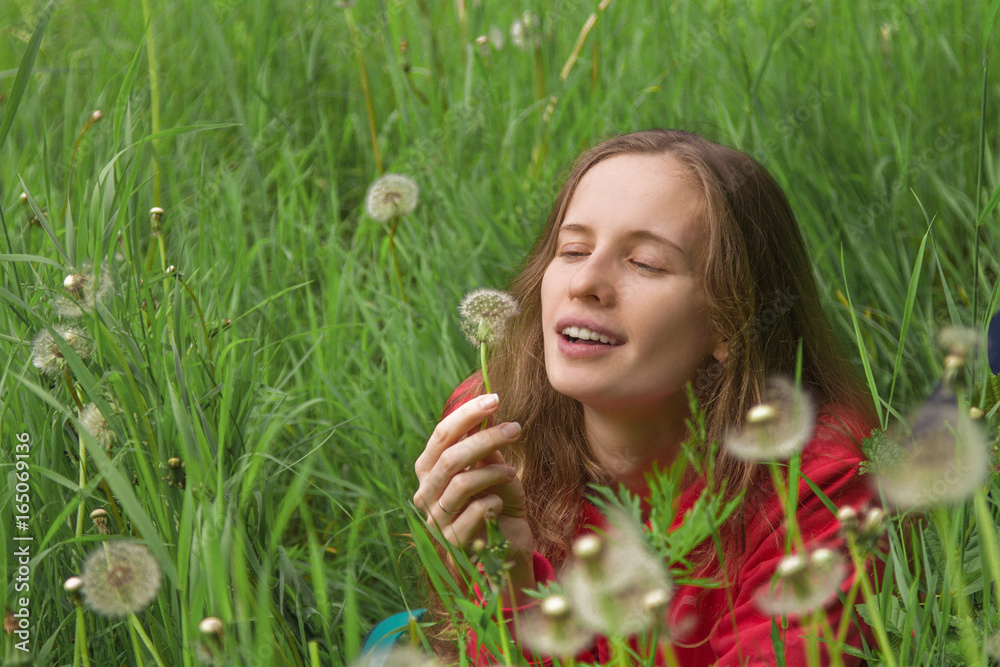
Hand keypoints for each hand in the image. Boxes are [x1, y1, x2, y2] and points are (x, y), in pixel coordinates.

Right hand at [413, 393, 534, 596]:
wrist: (505, 546)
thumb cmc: (497, 501)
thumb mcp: (492, 469)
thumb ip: (485, 447)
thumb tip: (488, 413)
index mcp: (429, 470)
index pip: (441, 435)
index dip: (466, 415)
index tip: (494, 399)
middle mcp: (425, 493)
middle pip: (450, 457)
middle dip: (485, 439)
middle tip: (515, 429)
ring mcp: (436, 519)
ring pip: (461, 483)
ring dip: (492, 472)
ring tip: (513, 471)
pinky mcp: (453, 541)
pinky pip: (475, 511)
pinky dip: (493, 502)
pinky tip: (501, 504)